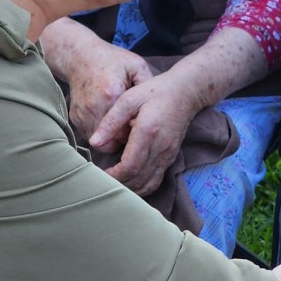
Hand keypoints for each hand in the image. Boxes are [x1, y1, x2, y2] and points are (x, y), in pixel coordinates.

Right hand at [62, 38, 153, 142]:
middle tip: (131, 127)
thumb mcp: (136, 66)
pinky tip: (108, 120)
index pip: (127, 131)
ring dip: (110, 138)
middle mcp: (94, 108)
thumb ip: (147, 84)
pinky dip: (100, 133)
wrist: (81, 57)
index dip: (136, 132)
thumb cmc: (112, 60)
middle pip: (111, 141)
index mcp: (112, 95)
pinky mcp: (75, 118)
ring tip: (120, 124)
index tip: (141, 126)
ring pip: (99, 142)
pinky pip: (89, 135)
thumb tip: (156, 106)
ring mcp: (82, 115)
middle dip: (123, 139)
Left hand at [87, 71, 201, 193]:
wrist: (187, 91)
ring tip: (114, 184)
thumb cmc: (156, 91)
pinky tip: (130, 183)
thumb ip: (111, 121)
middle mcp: (160, 147)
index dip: (113, 176)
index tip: (98, 174)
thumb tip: (94, 142)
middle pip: (138, 180)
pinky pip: (156, 180)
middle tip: (101, 181)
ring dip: (130, 189)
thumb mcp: (129, 98)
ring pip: (148, 184)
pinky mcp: (171, 157)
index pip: (129, 166)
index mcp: (148, 132)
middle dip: (118, 185)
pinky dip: (141, 187)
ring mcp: (168, 154)